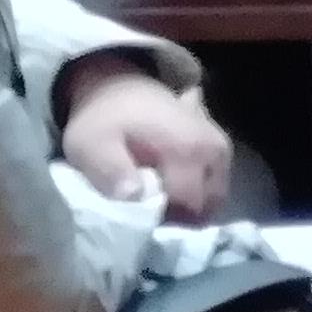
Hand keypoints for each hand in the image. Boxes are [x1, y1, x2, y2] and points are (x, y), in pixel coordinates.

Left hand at [61, 70, 234, 218]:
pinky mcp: (220, 146)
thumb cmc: (103, 119)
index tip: (140, 225)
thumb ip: (110, 170)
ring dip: (190, 207)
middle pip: (207, 205)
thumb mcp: (89, 144)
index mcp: (188, 150)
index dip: (164, 222)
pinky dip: (196, 193)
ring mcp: (221, 147)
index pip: (188, 205)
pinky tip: (170, 189)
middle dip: (181, 219)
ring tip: (157, 206)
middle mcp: (215, 149)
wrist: (116, 85)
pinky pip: (214, 183)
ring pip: (214, 197)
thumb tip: (134, 197)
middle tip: (148, 219)